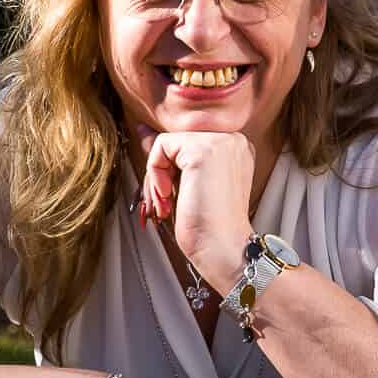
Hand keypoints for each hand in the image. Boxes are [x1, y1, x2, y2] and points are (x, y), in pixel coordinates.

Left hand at [137, 125, 253, 290]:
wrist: (222, 248)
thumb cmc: (208, 226)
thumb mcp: (189, 184)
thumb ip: (172, 155)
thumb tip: (143, 130)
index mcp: (235, 148)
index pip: (187, 142)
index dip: (170, 167)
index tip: (166, 191)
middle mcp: (233, 139)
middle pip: (176, 141)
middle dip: (160, 173)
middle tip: (164, 203)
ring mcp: (221, 141)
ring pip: (166, 143)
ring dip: (156, 177)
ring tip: (166, 204)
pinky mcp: (203, 149)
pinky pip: (161, 147)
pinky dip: (155, 174)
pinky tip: (168, 196)